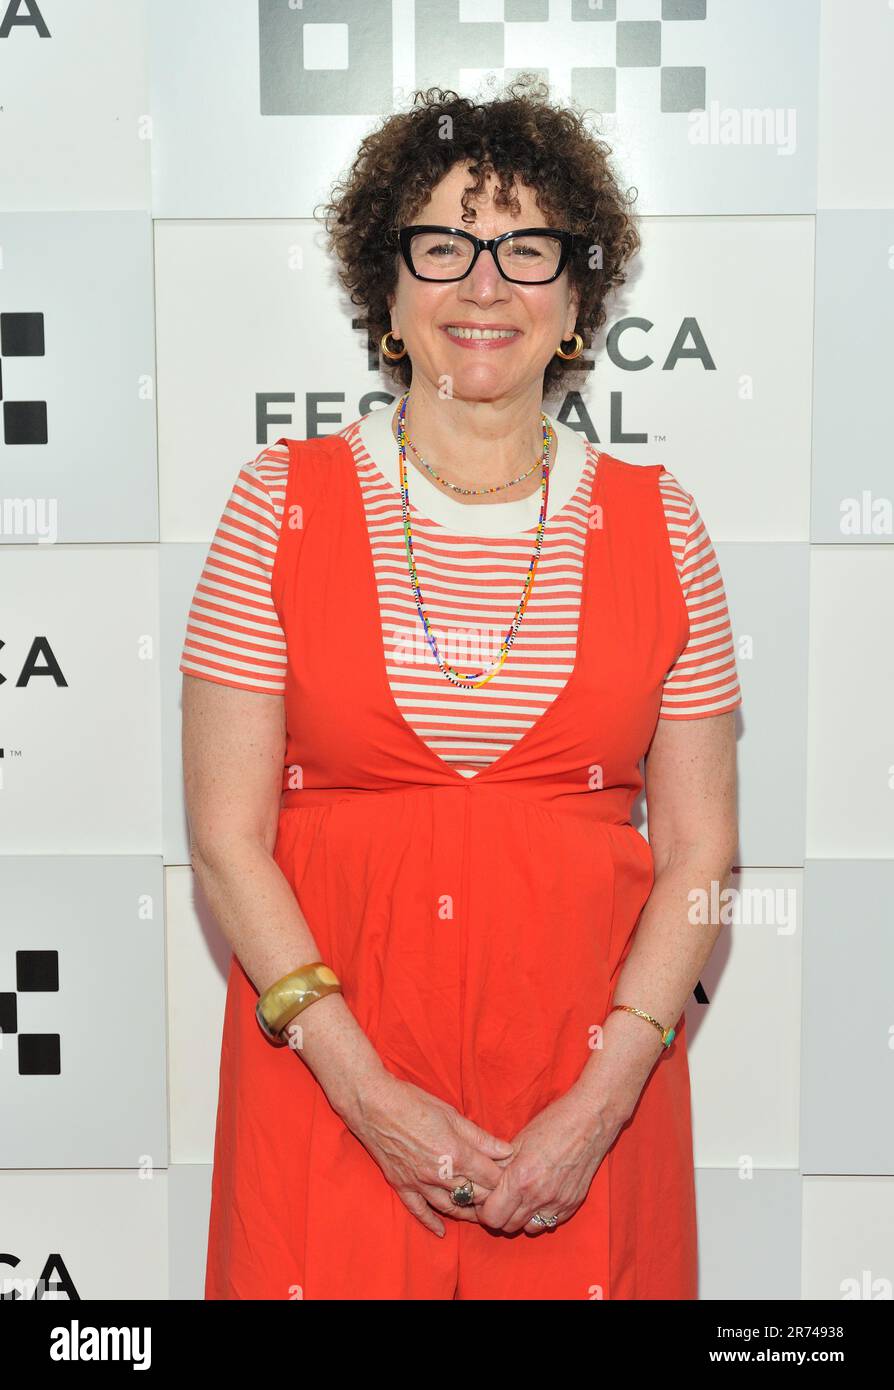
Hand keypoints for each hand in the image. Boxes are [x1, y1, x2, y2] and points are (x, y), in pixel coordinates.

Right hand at [345, 1071, 515, 1236]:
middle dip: (491, 1198)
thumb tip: (506, 1150)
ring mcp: (420, 1183)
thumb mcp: (452, 1114)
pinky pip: (420, 1211)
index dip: (504, 1179)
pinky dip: (432, 1223)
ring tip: (482, 1215)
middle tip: (503, 1199)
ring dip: (469, 1213)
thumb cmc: (414, 1102)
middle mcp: (440, 1173)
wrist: (373, 1104)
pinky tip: (442, 1231)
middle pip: (475, 1195)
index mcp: (456, 1153)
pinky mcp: (402, 1186)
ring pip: (451, 1208)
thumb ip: (480, 1137)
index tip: (513, 1179)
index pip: (490, 1177)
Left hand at [477, 1083, 624, 1234]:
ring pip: (529, 1228)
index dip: (485, 1210)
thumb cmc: (553, 1124)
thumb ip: (500, 1167)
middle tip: (502, 1198)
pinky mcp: (572, 1205)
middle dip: (501, 1215)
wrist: (590, 1121)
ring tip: (522, 1198)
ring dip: (521, 1217)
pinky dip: (542, 1215)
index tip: (486, 1200)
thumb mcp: (519, 1141)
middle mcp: (538, 1196)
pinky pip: (550, 1223)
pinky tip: (541, 1196)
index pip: (492, 1216)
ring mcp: (557, 1203)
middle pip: (508, 1227)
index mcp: (520, 1178)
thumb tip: (485, 1183)